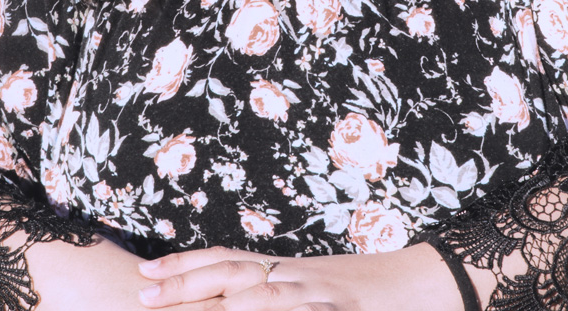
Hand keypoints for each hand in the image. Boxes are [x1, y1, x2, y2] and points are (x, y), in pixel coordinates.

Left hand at [136, 243, 473, 310]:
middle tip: (142, 293)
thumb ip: (281, 295)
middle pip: (232, 272)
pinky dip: (275, 309)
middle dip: (185, 282)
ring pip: (260, 292)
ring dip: (217, 300)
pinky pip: (301, 308)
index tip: (147, 272)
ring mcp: (317, 291)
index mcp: (288, 270)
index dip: (187, 265)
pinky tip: (246, 310)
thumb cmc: (371, 295)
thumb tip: (239, 302)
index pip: (229, 261)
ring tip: (177, 305)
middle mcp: (296, 275)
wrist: (425, 283)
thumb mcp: (318, 293)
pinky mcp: (340, 307)